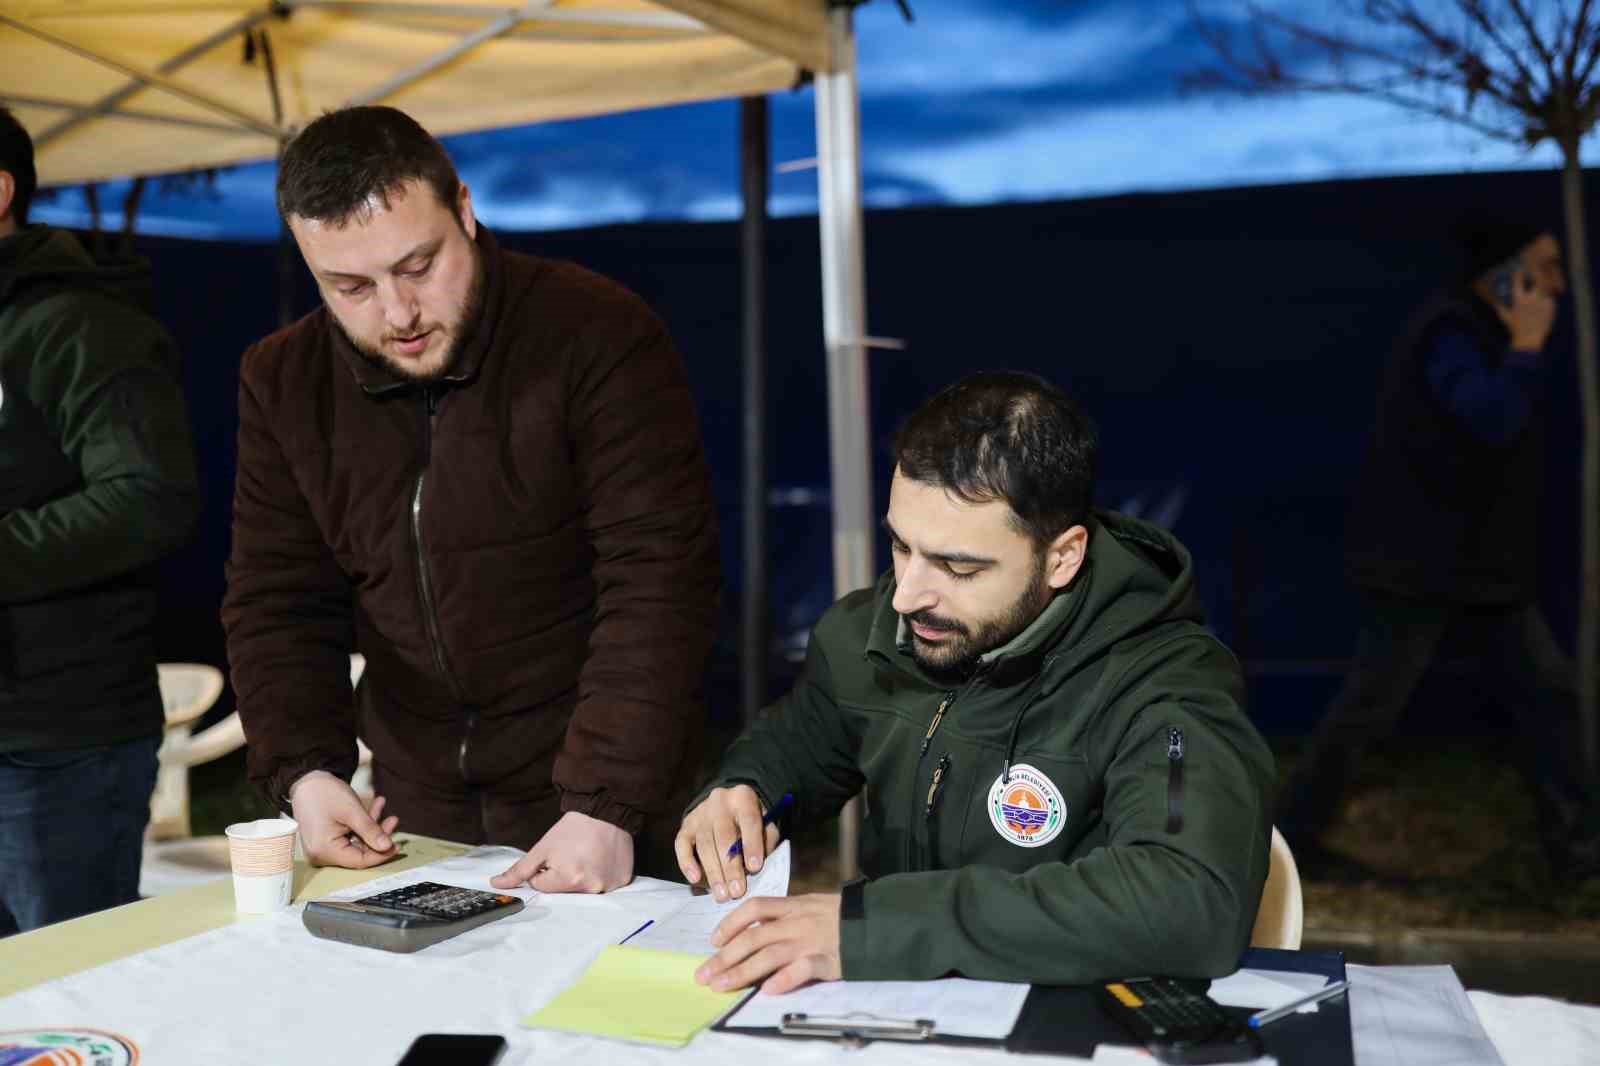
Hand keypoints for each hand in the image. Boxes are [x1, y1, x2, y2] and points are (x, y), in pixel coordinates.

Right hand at [289, 769, 399, 868]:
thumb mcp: (352, 811)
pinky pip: (349, 837)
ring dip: (371, 826)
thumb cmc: (324, 793)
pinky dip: (361, 825)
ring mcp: (323, 848)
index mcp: (324, 851)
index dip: (381, 854)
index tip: (397, 845)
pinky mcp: (326, 841)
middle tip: (393, 820)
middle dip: (377, 835)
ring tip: (381, 806)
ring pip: (356, 843)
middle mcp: (321, 854)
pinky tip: (374, 807)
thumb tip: (388, 847)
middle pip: (358, 852)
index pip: (359, 861)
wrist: (307, 781)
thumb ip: (370, 831)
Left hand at [490, 810, 632, 892]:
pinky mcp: (622, 882)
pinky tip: (602, 859)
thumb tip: (495, 884)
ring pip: (584, 890)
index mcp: (568, 879)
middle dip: (563, 877)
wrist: (606, 810)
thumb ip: (519, 869)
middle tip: (573, 854)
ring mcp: (608, 886)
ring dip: (582, 877)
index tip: (557, 855)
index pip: (542, 886)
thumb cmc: (573, 828)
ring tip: (589, 855)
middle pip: (563, 892)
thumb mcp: (543, 847)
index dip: (545, 870)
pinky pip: (605, 886)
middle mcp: (590, 887)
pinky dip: (601, 875)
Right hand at [674, 785, 780, 901]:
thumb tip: (755, 868)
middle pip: (724, 836)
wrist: (728, 806)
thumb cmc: (751, 823)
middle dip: (731, 867)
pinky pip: (682, 845)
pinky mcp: (686, 825)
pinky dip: (687, 863)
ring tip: (722, 894)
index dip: (752, 845)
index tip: (755, 869)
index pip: (748, 820)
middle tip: (736, 892)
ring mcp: (700, 813)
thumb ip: (765, 842)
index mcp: (743, 797)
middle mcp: (719, 801)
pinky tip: (695, 879)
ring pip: (704, 844)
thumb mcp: (766, 825)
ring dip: (713, 872)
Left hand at [695, 894, 841, 994]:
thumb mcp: (812, 905)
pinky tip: (767, 990)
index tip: (713, 940)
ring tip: (721, 986)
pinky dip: (783, 980)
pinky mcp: (827, 961)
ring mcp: (810, 941)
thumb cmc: (841, 916)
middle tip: (703, 974)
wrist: (877, 922)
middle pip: (753, 938)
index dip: (730, 923)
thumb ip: (786, 915)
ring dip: (741, 972)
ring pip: (768, 955)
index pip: (754, 908)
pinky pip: (801, 970)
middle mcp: (797, 923)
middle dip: (724, 957)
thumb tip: (756, 928)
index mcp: (793, 906)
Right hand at [1507, 268, 1556, 350]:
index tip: (1518, 271)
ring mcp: (1543, 303)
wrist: (1529, 340)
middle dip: (1537, 274)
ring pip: (1547, 287)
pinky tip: (1545, 301)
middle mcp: (1532, 299)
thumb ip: (1499, 307)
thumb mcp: (1505, 317)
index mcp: (1519, 300)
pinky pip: (1551, 298)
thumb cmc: (1515, 329)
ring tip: (1542, 286)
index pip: (1518, 281)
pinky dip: (1548, 297)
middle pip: (1538, 280)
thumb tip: (1494, 301)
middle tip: (1536, 273)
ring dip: (1544, 285)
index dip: (1518, 274)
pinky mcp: (1551, 307)